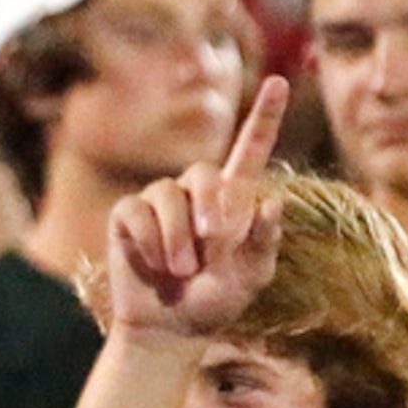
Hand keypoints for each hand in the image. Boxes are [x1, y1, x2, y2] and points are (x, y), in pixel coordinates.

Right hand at [104, 76, 288, 340]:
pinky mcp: (127, 215)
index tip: (279, 82)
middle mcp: (194, 192)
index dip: (265, 116)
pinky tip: (152, 264)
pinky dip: (148, 242)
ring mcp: (158, 200)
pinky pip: (136, 213)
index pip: (250, 150)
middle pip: (204, 174)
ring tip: (181, 270)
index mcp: (233, 199)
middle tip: (212, 249)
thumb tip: (273, 203)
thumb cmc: (216, 301)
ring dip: (176, 239)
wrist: (170, 326)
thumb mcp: (250, 278)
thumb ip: (263, 242)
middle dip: (211, 210)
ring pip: (167, 196)